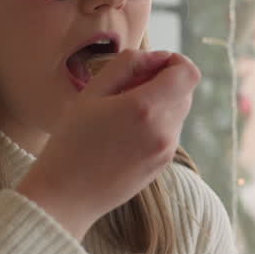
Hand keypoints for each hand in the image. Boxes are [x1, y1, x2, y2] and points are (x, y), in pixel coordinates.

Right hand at [15, 49, 199, 239]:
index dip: (174, 62)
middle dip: (163, 82)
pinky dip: (155, 124)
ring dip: (159, 104)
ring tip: (121, 114)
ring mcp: (166, 151)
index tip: (150, 65)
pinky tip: (123, 134)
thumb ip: (126, 65)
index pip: (188, 73)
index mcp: (145, 108)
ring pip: (178, 112)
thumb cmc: (70, 142)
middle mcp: (163, 130)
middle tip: (127, 88)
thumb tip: (157, 57)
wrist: (66, 196)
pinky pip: (169, 133)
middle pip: (185, 91)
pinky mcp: (162, 165)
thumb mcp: (91, 93)